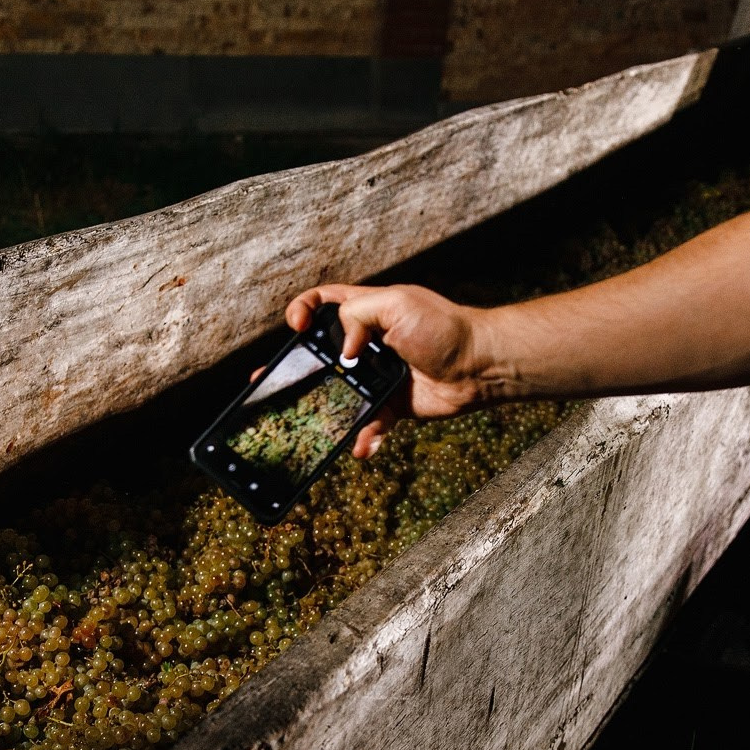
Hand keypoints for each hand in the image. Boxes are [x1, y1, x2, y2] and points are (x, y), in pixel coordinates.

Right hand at [285, 283, 491, 457]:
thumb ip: (358, 315)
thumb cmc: (444, 328)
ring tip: (305, 423)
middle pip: (320, 353)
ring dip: (322, 410)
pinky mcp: (392, 405)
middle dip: (294, 368)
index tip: (296, 327)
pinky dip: (364, 437)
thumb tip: (341, 352)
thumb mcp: (397, 304)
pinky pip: (369, 424)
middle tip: (269, 381)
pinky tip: (362, 446)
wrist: (480, 366)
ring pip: (339, 395)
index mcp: (366, 310)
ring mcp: (377, 376)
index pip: (322, 303)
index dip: (302, 310)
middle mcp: (367, 343)